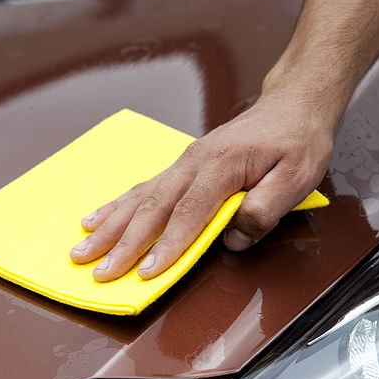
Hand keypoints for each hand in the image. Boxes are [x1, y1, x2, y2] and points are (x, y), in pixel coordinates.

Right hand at [69, 89, 339, 281]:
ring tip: (80, 250)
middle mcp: (194, 162)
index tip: (148, 274)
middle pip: (153, 208)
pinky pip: (142, 189)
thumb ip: (266, 209)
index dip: (168, 247)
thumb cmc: (297, 140)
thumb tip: (233, 238)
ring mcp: (183, 163)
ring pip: (139, 198)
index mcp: (221, 165)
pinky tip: (94, 221)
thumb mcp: (297, 177)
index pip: (189, 214)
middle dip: (123, 244)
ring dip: (109, 228)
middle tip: (100, 272)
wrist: (293, 105)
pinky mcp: (181, 167)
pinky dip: (115, 207)